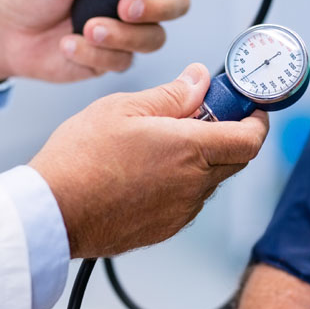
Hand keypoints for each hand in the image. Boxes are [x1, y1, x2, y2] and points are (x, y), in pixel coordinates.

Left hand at [0, 0, 189, 82]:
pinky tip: (68, 45)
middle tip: (124, 7)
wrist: (2, 31)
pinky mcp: (111, 61)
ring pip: (154, 39)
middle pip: (177, 5)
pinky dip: (94, 54)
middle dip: (156, 7)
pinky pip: (122, 62)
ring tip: (87, 28)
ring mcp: (126, 33)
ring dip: (122, 35)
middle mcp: (135, 0)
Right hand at [30, 64, 268, 258]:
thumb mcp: (124, 108)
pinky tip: (146, 169)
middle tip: (199, 114)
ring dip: (200, 159)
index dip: (256, 120)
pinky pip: (187, 200)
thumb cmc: (80, 159)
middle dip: (228, 133)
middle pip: (234, 159)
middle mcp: (193, 186)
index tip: (247, 105)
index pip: (250, 139)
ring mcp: (180, 211)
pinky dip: (180, 181)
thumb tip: (200, 80)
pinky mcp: (164, 228)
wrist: (53, 212)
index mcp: (190, 151)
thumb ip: (172, 95)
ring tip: (160, 142)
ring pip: (208, 180)